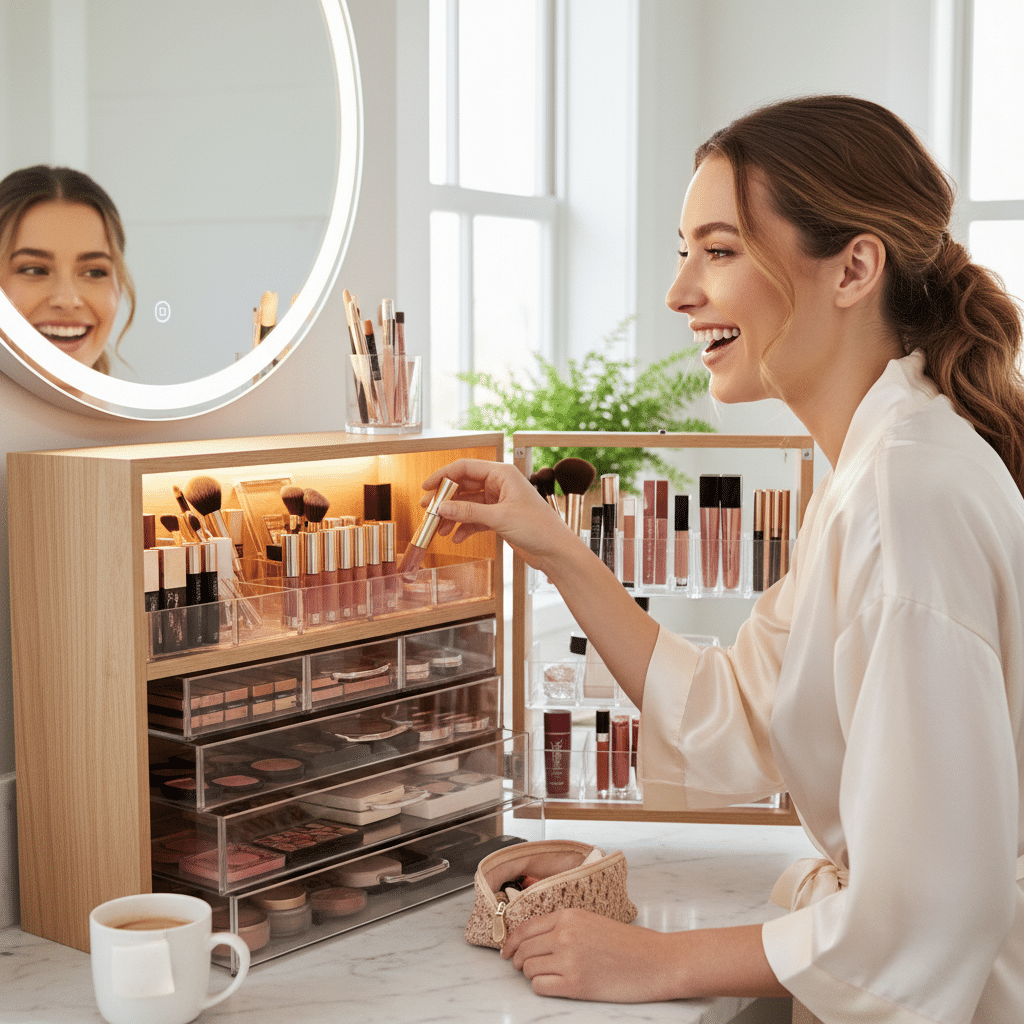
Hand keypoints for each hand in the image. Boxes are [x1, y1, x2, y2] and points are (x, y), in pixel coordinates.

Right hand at [420, 459, 575, 570]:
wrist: (556, 551)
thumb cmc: (539, 527)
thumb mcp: (500, 517)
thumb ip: (469, 512)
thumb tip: (442, 508)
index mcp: (502, 474)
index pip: (465, 467)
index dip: (443, 476)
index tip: (426, 488)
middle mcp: (500, 484)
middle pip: (464, 486)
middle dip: (445, 500)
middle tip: (428, 510)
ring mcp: (499, 501)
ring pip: (467, 504)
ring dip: (453, 516)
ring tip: (440, 529)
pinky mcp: (499, 518)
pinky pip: (475, 518)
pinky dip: (465, 527)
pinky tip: (457, 537)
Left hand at [501, 909, 676, 1002]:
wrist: (654, 961)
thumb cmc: (627, 943)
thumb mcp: (592, 921)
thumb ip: (564, 925)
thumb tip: (535, 937)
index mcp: (568, 916)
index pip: (525, 928)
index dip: (511, 941)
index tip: (507, 950)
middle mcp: (564, 935)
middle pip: (523, 949)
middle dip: (518, 959)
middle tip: (520, 965)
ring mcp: (569, 960)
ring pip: (529, 968)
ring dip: (531, 973)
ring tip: (545, 974)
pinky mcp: (575, 984)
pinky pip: (540, 986)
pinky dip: (540, 986)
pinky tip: (552, 984)